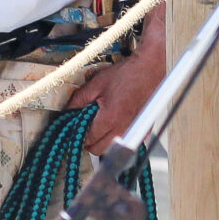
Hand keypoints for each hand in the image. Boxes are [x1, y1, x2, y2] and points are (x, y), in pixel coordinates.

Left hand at [65, 5, 167, 153]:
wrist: (151, 69)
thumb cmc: (126, 74)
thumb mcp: (97, 83)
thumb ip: (79, 99)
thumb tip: (67, 111)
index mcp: (110, 119)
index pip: (88, 140)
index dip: (78, 135)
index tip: (76, 127)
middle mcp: (123, 129)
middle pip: (99, 151)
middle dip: (90, 142)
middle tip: (87, 127)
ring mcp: (135, 131)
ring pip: (112, 149)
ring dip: (103, 142)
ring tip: (101, 125)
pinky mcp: (144, 130)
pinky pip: (126, 142)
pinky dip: (118, 138)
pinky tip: (116, 124)